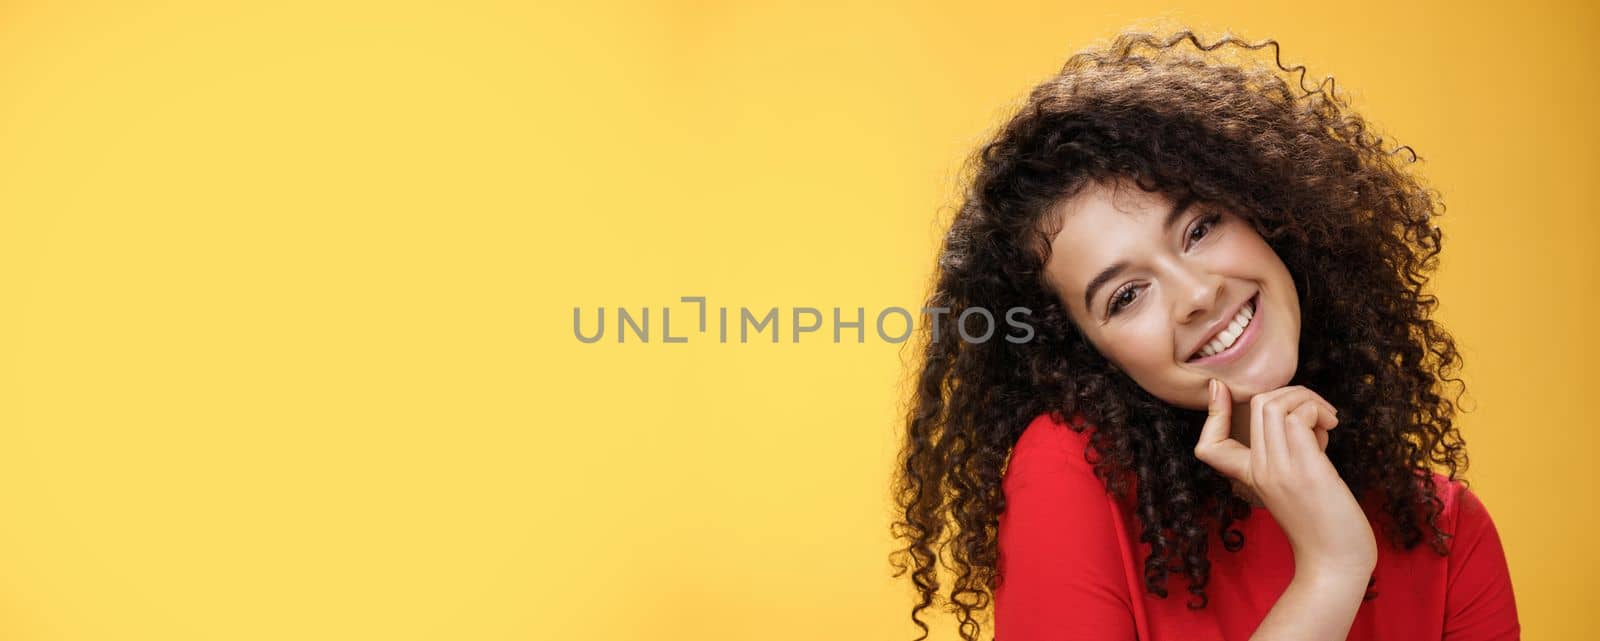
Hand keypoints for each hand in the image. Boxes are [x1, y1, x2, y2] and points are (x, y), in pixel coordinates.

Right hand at [1193, 380, 1377, 578]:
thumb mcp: (1297, 485)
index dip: (1213, 411)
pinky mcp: (1304, 468)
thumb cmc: (1325, 526)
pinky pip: (1299, 416)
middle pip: (1257, 404)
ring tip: (1328, 421)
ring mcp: (1278, 468)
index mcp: (1250, 476)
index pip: (1208, 444)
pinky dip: (1318, 411)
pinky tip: (1332, 427)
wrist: (1336, 563)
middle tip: (1319, 416)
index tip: (1219, 389)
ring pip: (1275, 403)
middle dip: (1293, 394)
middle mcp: (1258, 469)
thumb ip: (1292, 454)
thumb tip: (1310, 419)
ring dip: (1308, 399)